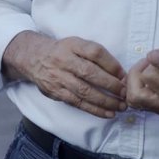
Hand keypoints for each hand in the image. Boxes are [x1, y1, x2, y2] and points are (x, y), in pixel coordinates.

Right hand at [2, 32, 126, 117]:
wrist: (32, 57)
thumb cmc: (62, 52)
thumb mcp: (75, 44)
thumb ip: (95, 55)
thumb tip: (120, 74)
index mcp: (71, 45)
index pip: (94, 52)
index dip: (112, 64)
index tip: (124, 75)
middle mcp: (62, 59)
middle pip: (89, 72)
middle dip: (111, 85)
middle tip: (126, 94)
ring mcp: (57, 76)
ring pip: (84, 91)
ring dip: (106, 101)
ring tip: (121, 106)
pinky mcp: (55, 91)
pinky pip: (77, 102)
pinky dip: (94, 109)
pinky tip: (108, 113)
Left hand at [126, 48, 158, 118]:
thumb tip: (151, 57)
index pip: (148, 77)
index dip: (149, 64)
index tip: (157, 58)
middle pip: (135, 95)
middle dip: (135, 75)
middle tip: (148, 63)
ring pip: (135, 102)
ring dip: (135, 83)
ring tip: (150, 69)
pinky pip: (142, 104)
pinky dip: (139, 90)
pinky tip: (151, 78)